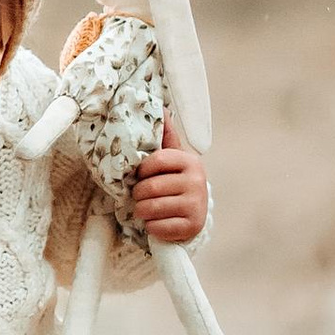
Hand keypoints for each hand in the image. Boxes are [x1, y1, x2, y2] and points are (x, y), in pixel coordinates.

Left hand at [131, 117, 208, 245]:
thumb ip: (165, 136)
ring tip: (146, 208)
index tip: (141, 175)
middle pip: (149, 187)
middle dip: (137, 194)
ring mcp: (196, 205)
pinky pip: (157, 227)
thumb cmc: (176, 182)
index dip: (141, 170)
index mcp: (190, 161)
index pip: (155, 161)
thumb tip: (161, 107)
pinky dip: (151, 226)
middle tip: (140, 195)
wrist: (194, 213)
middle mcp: (197, 181)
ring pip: (150, 208)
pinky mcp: (192, 226)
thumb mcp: (173, 159)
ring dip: (141, 211)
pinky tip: (157, 222)